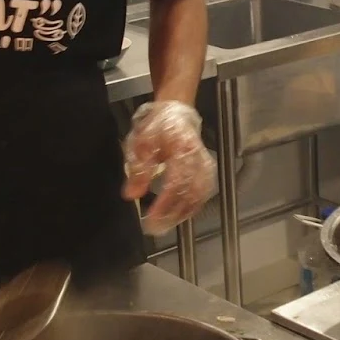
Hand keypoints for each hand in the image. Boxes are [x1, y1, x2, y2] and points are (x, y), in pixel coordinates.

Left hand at [122, 101, 216, 232]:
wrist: (176, 111)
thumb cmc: (158, 127)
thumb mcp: (141, 143)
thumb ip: (138, 170)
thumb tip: (132, 195)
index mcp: (182, 149)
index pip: (176, 182)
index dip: (164, 203)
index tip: (151, 218)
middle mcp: (198, 159)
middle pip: (189, 194)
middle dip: (172, 214)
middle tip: (155, 228)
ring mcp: (205, 165)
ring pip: (198, 196)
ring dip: (182, 214)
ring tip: (165, 225)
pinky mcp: (207, 170)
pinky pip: (203, 193)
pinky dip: (191, 207)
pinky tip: (179, 215)